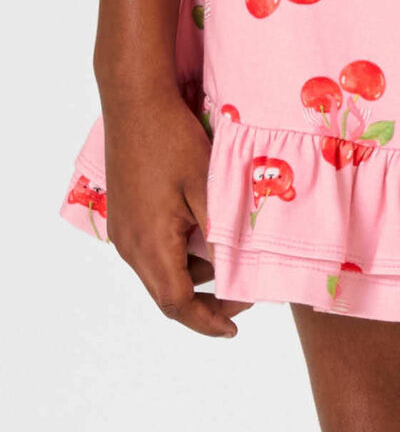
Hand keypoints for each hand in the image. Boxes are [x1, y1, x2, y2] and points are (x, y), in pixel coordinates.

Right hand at [103, 90, 251, 336]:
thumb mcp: (209, 189)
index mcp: (150, 244)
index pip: (177, 304)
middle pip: (167, 295)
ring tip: (232, 257)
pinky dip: (182, 255)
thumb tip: (238, 275)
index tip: (234, 329)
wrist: (135, 102)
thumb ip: (222, 237)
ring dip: (196, 276)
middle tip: (243, 297)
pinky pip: (154, 251)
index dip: (207, 322)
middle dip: (206, 303)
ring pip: (161, 273)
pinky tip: (206, 235)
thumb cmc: (173, 141)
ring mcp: (123, 231)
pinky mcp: (126, 216)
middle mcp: (130, 245)